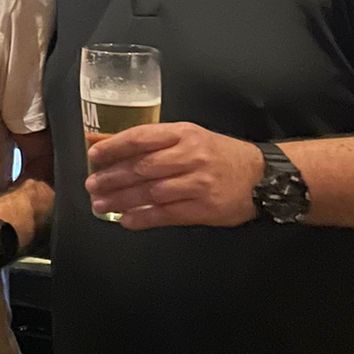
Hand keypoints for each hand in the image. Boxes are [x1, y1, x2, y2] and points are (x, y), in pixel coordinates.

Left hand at [85, 122, 262, 227]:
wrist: (262, 177)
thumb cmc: (218, 154)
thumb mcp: (188, 137)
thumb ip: (151, 142)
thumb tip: (105, 143)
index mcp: (184, 133)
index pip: (140, 138)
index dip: (113, 147)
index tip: (93, 156)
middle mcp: (190, 155)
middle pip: (142, 167)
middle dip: (112, 178)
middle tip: (91, 185)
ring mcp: (198, 183)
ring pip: (151, 192)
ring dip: (121, 200)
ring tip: (100, 204)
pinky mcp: (204, 208)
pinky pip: (167, 214)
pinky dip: (143, 218)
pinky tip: (126, 220)